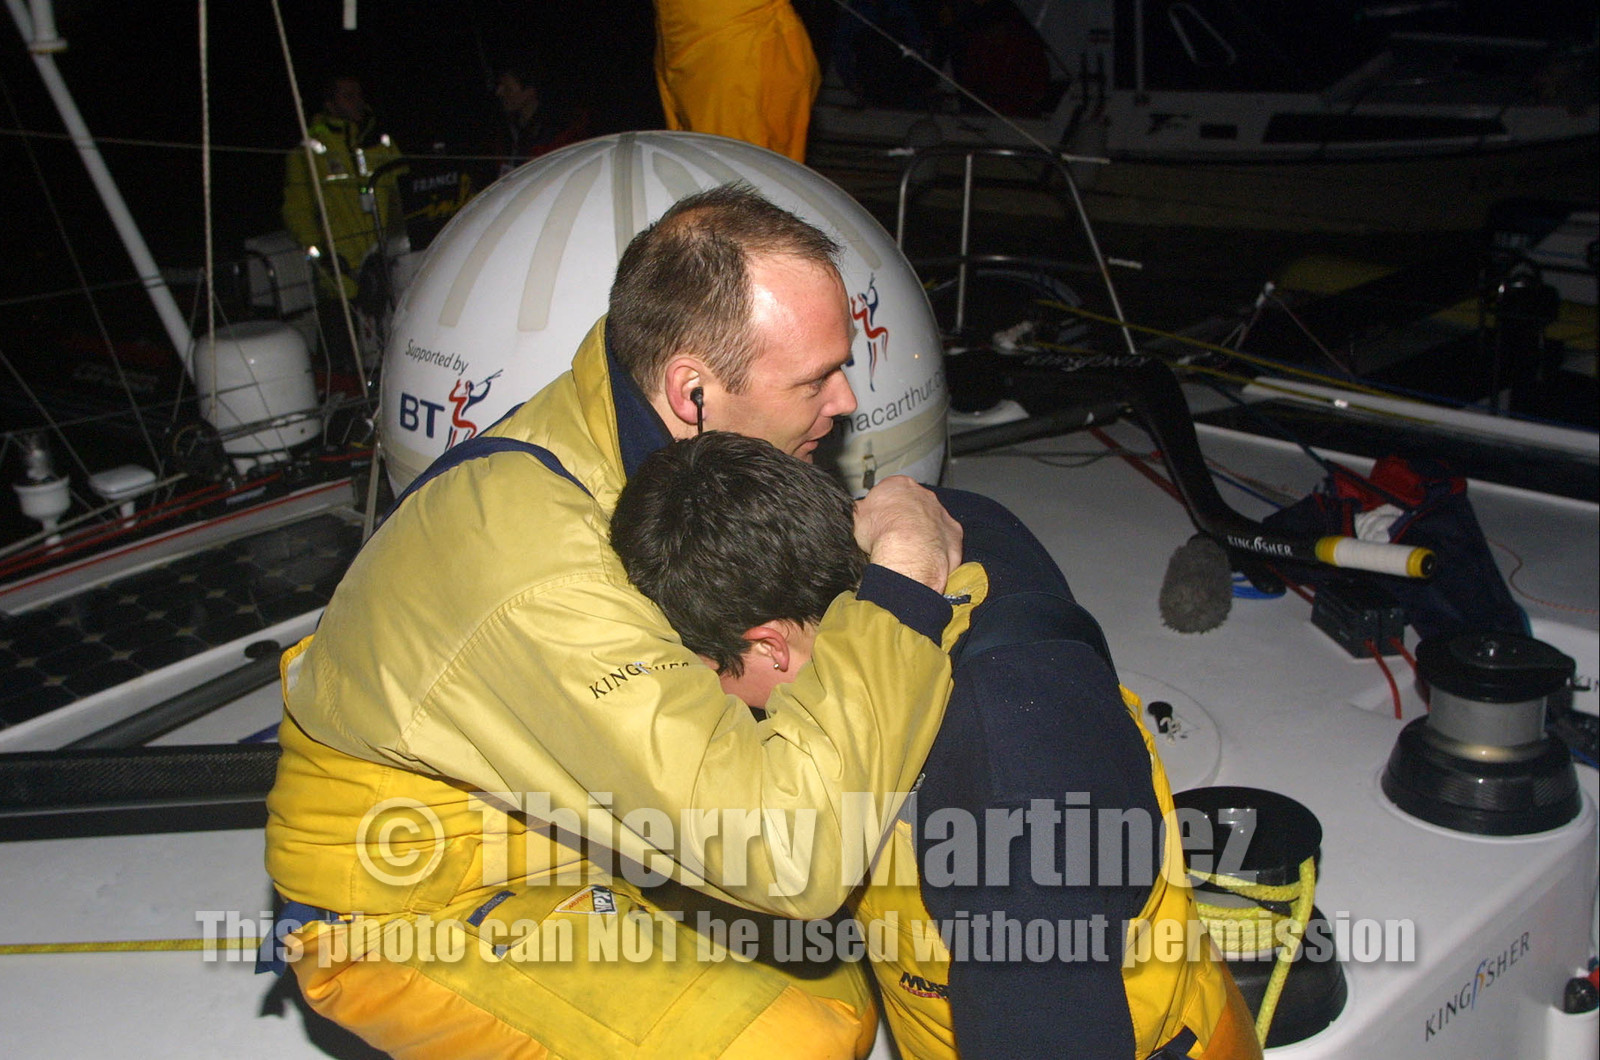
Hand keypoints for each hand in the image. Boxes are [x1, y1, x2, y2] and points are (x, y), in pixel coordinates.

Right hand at [854, 476, 962, 590]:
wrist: (908, 551)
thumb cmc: (881, 532)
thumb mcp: (856, 517)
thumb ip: (860, 510)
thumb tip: (857, 511)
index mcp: (898, 484)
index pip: (890, 491)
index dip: (883, 508)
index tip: (879, 521)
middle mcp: (923, 494)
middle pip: (913, 504)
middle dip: (905, 518)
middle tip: (892, 536)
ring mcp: (941, 512)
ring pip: (932, 520)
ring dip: (922, 532)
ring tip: (908, 550)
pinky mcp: (953, 532)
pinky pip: (945, 538)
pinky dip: (938, 546)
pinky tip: (925, 557)